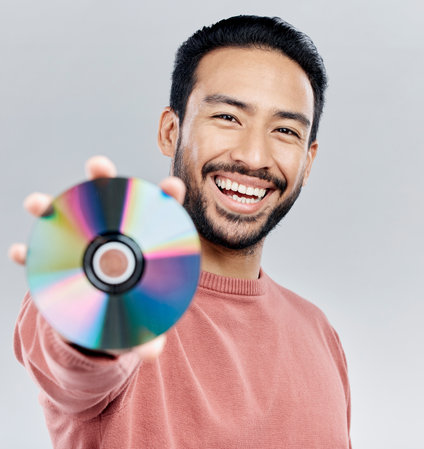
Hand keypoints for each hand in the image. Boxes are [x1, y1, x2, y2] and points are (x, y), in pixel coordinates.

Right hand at [8, 155, 185, 360]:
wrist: (101, 319)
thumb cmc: (129, 311)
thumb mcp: (140, 323)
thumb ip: (148, 333)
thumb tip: (152, 351)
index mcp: (143, 244)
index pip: (159, 215)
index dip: (166, 199)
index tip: (172, 186)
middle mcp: (112, 236)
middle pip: (111, 202)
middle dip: (104, 180)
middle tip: (97, 166)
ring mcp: (84, 245)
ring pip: (68, 219)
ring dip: (52, 206)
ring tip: (36, 203)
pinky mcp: (61, 261)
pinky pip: (42, 252)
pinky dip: (29, 252)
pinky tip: (17, 252)